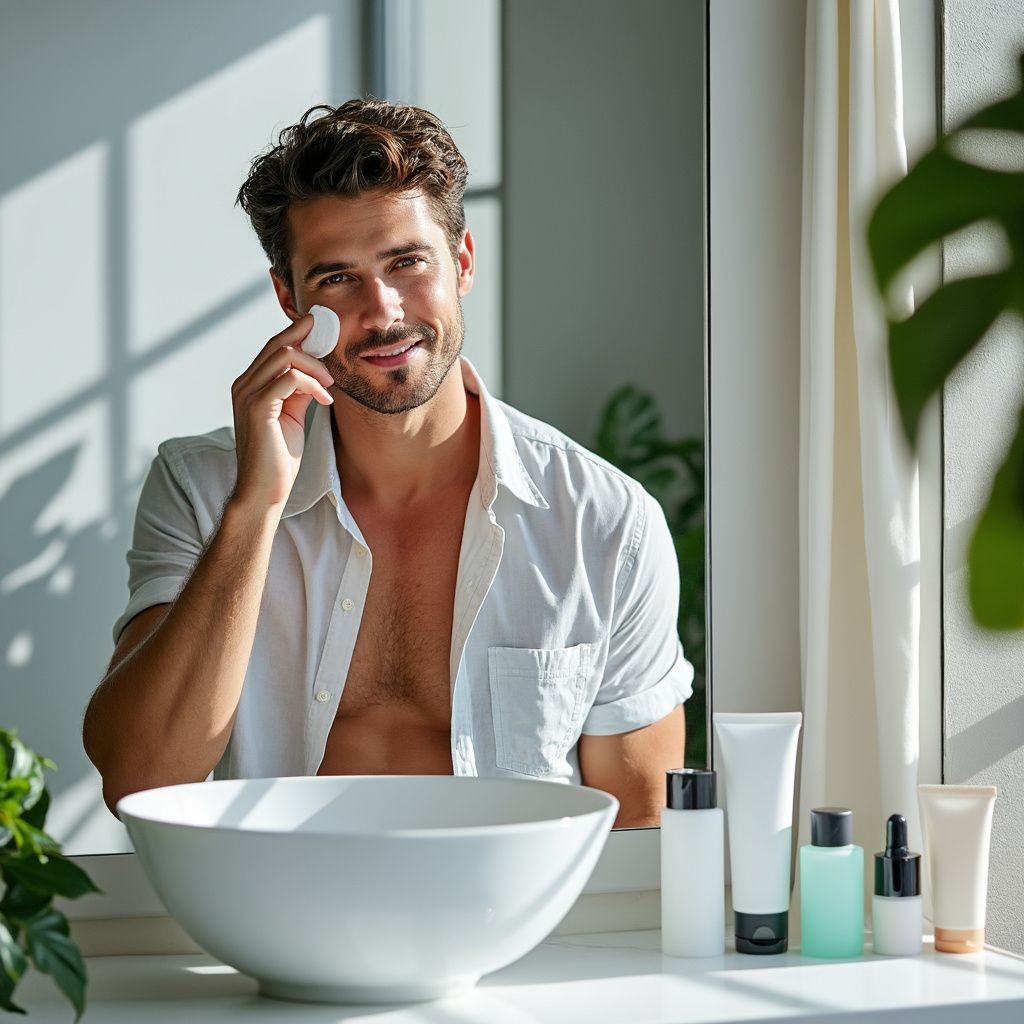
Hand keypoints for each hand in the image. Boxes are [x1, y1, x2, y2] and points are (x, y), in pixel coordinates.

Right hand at [229, 314, 335, 510]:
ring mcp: (247, 394)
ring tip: (330, 385)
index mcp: (250, 384)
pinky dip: (313, 384)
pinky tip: (324, 400)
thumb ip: (298, 391)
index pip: (274, 346)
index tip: (325, 331)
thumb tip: (314, 371)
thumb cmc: (278, 458)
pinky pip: (289, 379)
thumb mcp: (292, 415)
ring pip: (285, 356)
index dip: (299, 333)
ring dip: (315, 366)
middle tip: (336, 349)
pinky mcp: (257, 407)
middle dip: (311, 340)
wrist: (265, 490)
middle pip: (278, 343)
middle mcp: (244, 384)